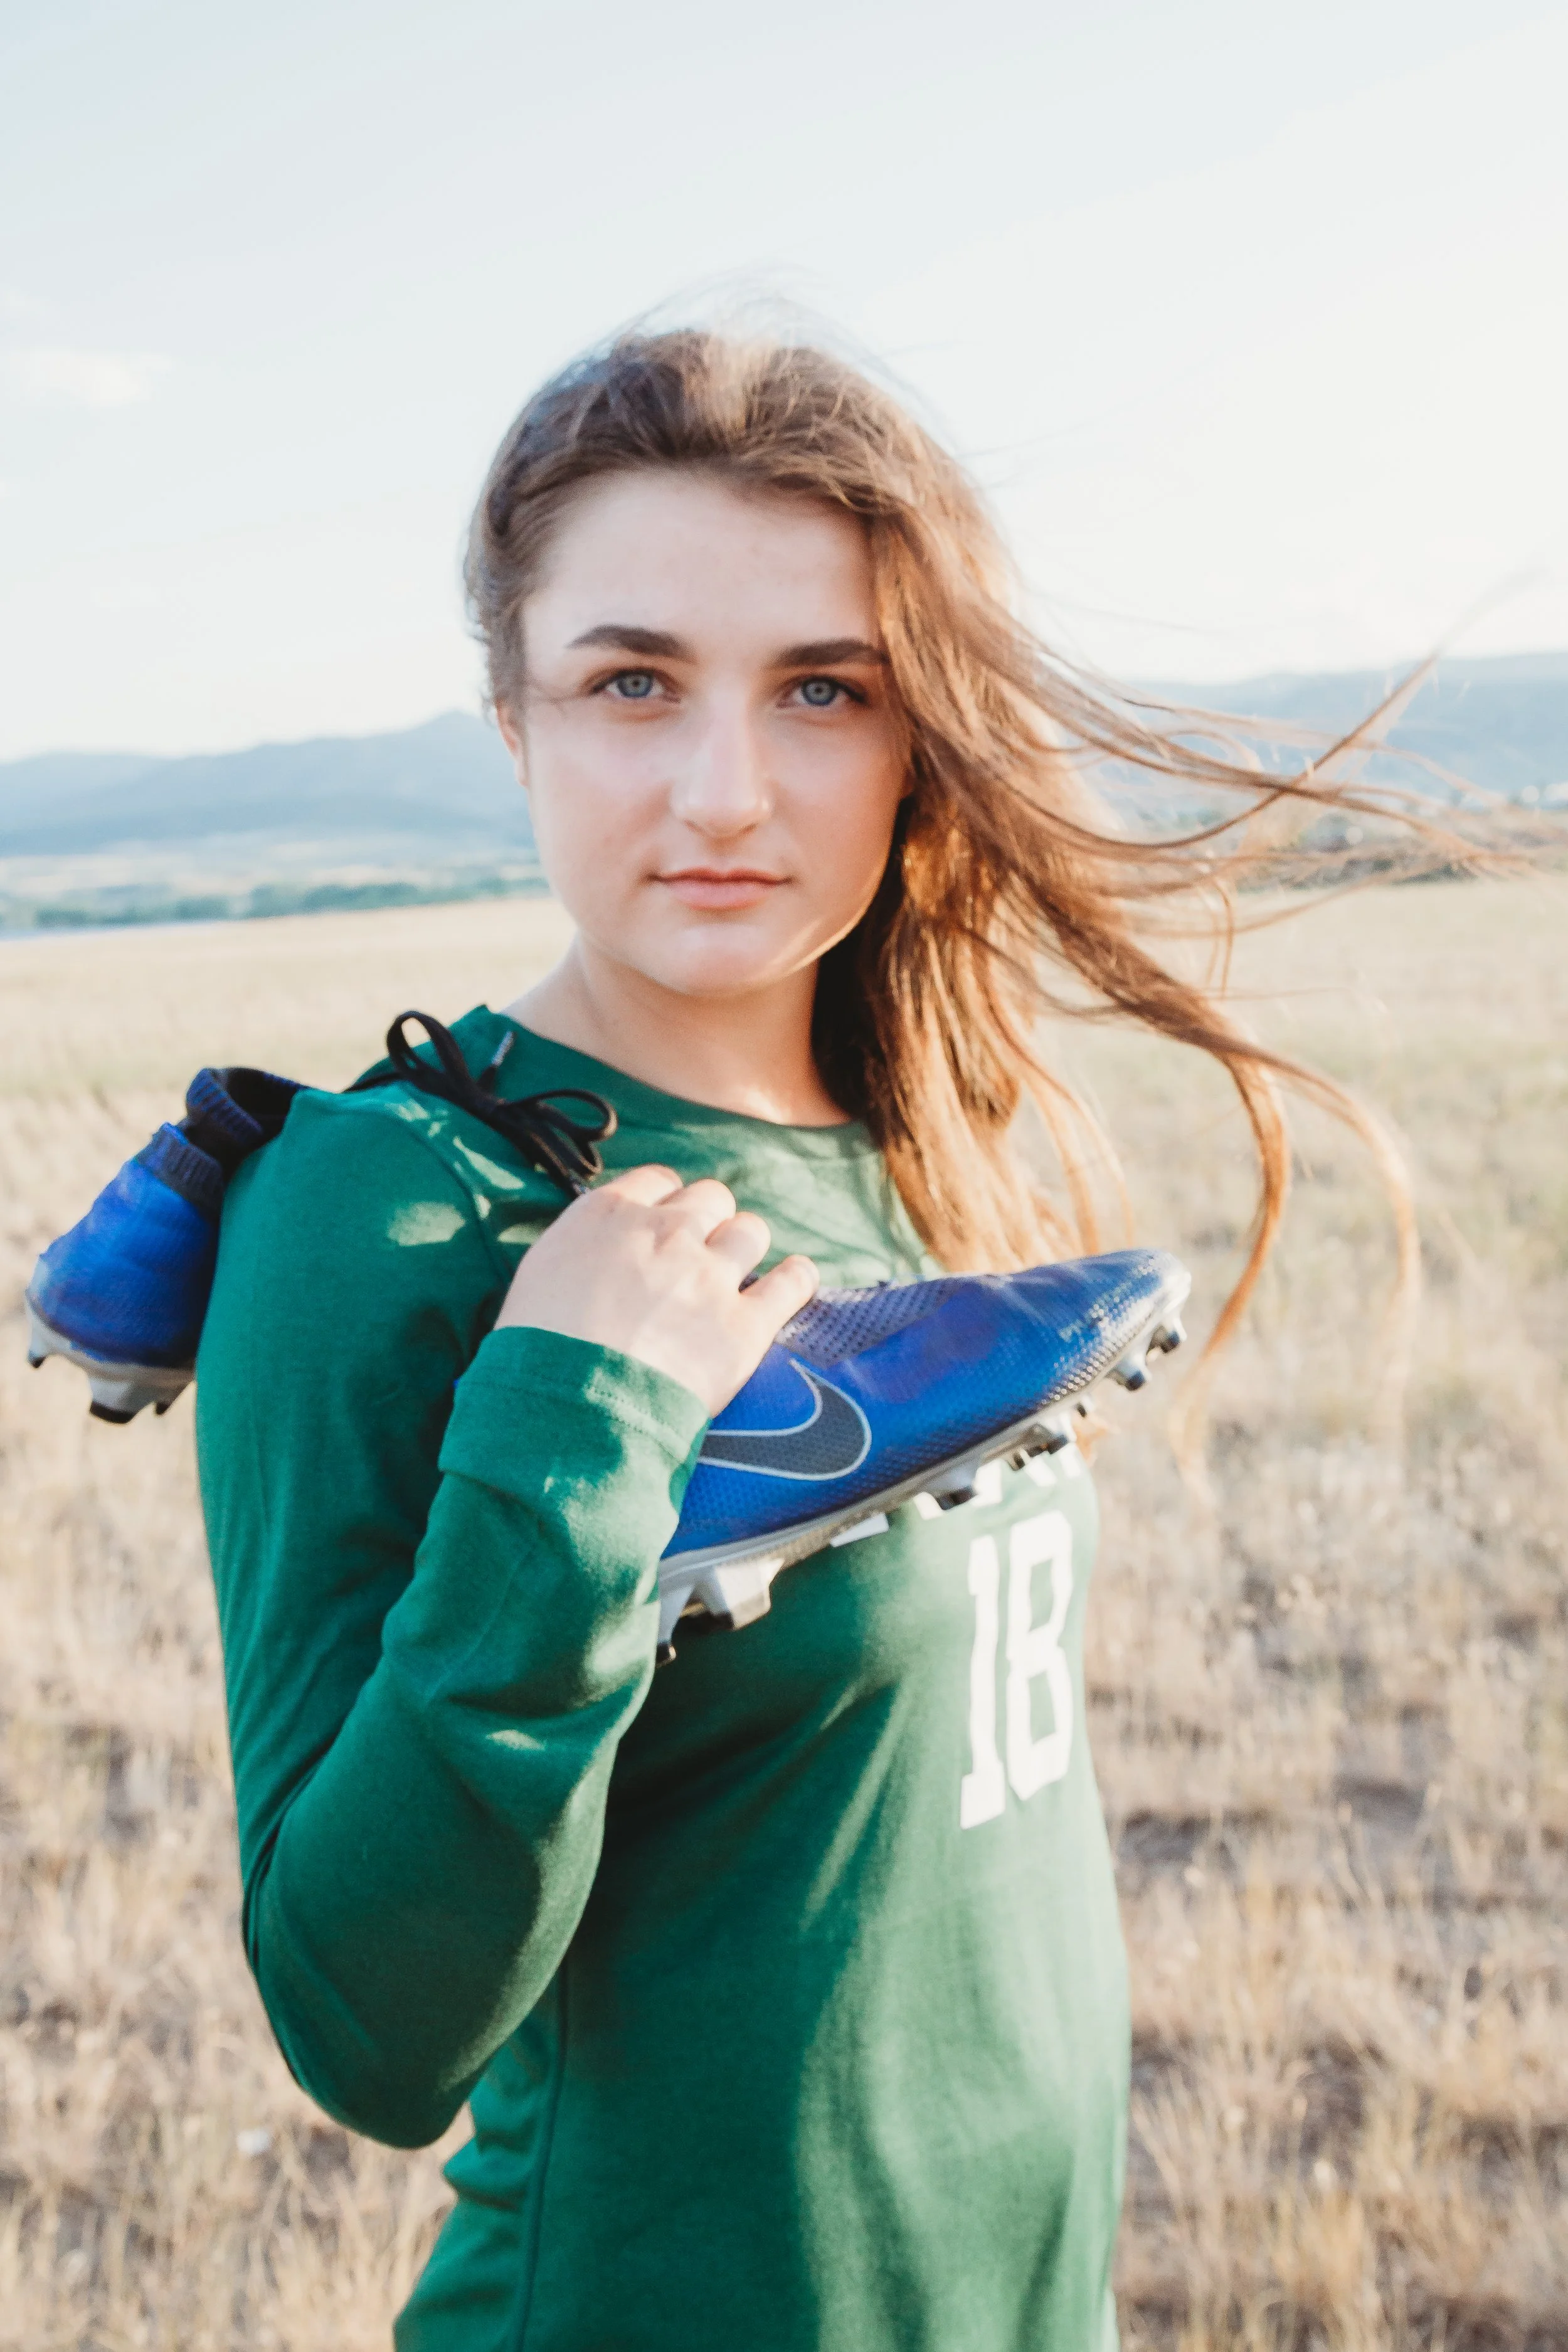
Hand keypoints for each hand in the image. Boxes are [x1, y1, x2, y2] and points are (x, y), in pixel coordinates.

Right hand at [494, 1165, 818, 1416]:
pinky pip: (792, 1282)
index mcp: (609, 1215)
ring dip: (744, 1247)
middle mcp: (666, 1232)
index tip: (662, 1225)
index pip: (656, 1180)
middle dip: (707, 1222)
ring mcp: (709, 1275)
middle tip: (696, 1256)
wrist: (570, 1408)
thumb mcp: (536, 1279)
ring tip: (738, 1272)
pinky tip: (794, 1281)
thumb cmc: (534, 1352)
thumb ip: (578, 1252)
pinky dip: (796, 1279)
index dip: (665, 1203)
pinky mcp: (744, 1325)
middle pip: (710, 1198)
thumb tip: (594, 1256)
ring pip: (751, 1230)